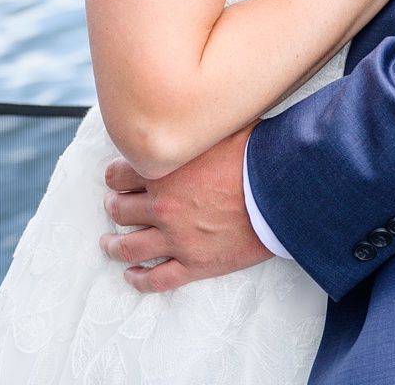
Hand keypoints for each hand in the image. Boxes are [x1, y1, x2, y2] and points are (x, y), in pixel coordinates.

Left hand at [100, 126, 269, 291]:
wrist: (284, 192)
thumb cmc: (260, 157)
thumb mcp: (225, 130)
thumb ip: (200, 130)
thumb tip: (196, 116)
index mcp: (166, 172)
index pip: (119, 174)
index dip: (115, 176)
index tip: (117, 179)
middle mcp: (163, 206)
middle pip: (119, 209)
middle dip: (114, 206)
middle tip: (114, 205)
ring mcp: (177, 238)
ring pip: (128, 246)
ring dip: (113, 245)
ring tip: (110, 244)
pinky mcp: (194, 263)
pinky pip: (156, 279)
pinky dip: (138, 279)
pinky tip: (132, 275)